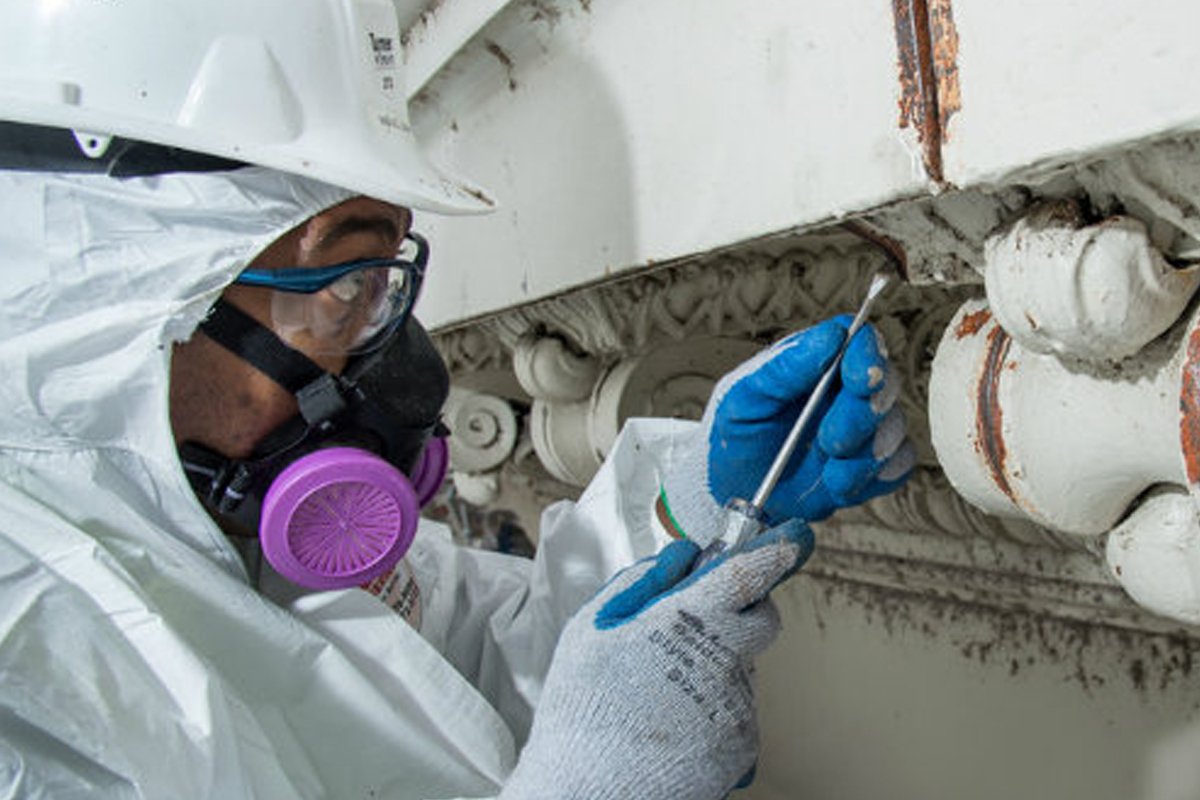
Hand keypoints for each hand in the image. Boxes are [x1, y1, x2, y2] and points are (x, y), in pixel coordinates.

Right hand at [499, 520, 813, 799]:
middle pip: (762, 619)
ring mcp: (738, 704)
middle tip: (699, 624)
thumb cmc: (584, 709)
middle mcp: (723, 660)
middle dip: (741, 611)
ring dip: (716, 666)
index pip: (748, 571)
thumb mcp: (593, 626)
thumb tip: (683, 556)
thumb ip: (644, 581)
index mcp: (686, 620)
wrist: (591, 792)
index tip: (794, 538)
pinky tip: (674, 721)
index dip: (775, 549)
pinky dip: (713, 708)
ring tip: (663, 692)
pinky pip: (738, 709)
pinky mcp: (744, 744)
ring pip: (743, 666)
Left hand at [661, 316, 913, 545]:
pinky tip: (837, 483)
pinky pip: (899, 466)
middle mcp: (846, 390)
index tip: (860, 379)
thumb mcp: (742, 397)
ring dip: (863, 456)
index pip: (860, 339)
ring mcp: (865, 428)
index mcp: (817, 362)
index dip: (868, 355)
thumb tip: (830, 337)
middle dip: (861, 416)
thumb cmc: (736, 437)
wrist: (734, 494)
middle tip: (829, 441)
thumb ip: (783, 366)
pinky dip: (871, 479)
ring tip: (826, 470)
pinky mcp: (875, 466)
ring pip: (896, 428)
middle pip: (886, 383)